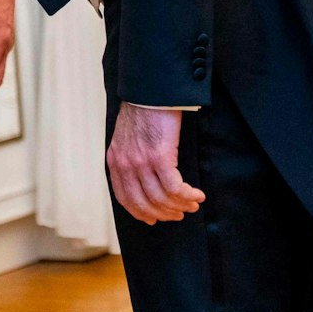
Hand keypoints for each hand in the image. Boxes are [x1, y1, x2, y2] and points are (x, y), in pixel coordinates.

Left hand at [106, 102, 206, 224]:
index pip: (125, 198)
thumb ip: (130, 158)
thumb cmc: (144, 112)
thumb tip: (144, 180)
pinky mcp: (160, 156)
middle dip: (164, 213)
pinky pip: (175, 187)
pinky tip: (197, 195)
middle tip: (180, 213)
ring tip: (193, 204)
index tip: (154, 219)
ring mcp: (141, 162)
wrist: (150, 91)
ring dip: (180, 205)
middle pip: (144, 203)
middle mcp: (125, 165)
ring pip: (161, 198)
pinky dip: (188, 195)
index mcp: (115, 161)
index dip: (141, 213)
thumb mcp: (127, 138)